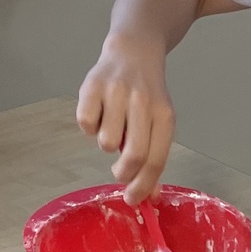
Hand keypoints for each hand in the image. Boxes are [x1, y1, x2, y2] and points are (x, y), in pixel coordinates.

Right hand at [76, 33, 174, 204]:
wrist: (134, 51)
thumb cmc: (147, 95)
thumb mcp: (159, 123)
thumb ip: (154, 158)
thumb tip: (149, 197)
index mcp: (164, 115)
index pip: (156, 160)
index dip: (143, 186)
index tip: (133, 200)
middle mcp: (142, 103)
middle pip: (134, 156)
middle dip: (124, 174)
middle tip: (119, 172)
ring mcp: (116, 92)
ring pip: (105, 142)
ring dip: (106, 144)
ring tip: (112, 126)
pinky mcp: (92, 86)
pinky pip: (85, 124)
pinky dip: (89, 127)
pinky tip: (99, 113)